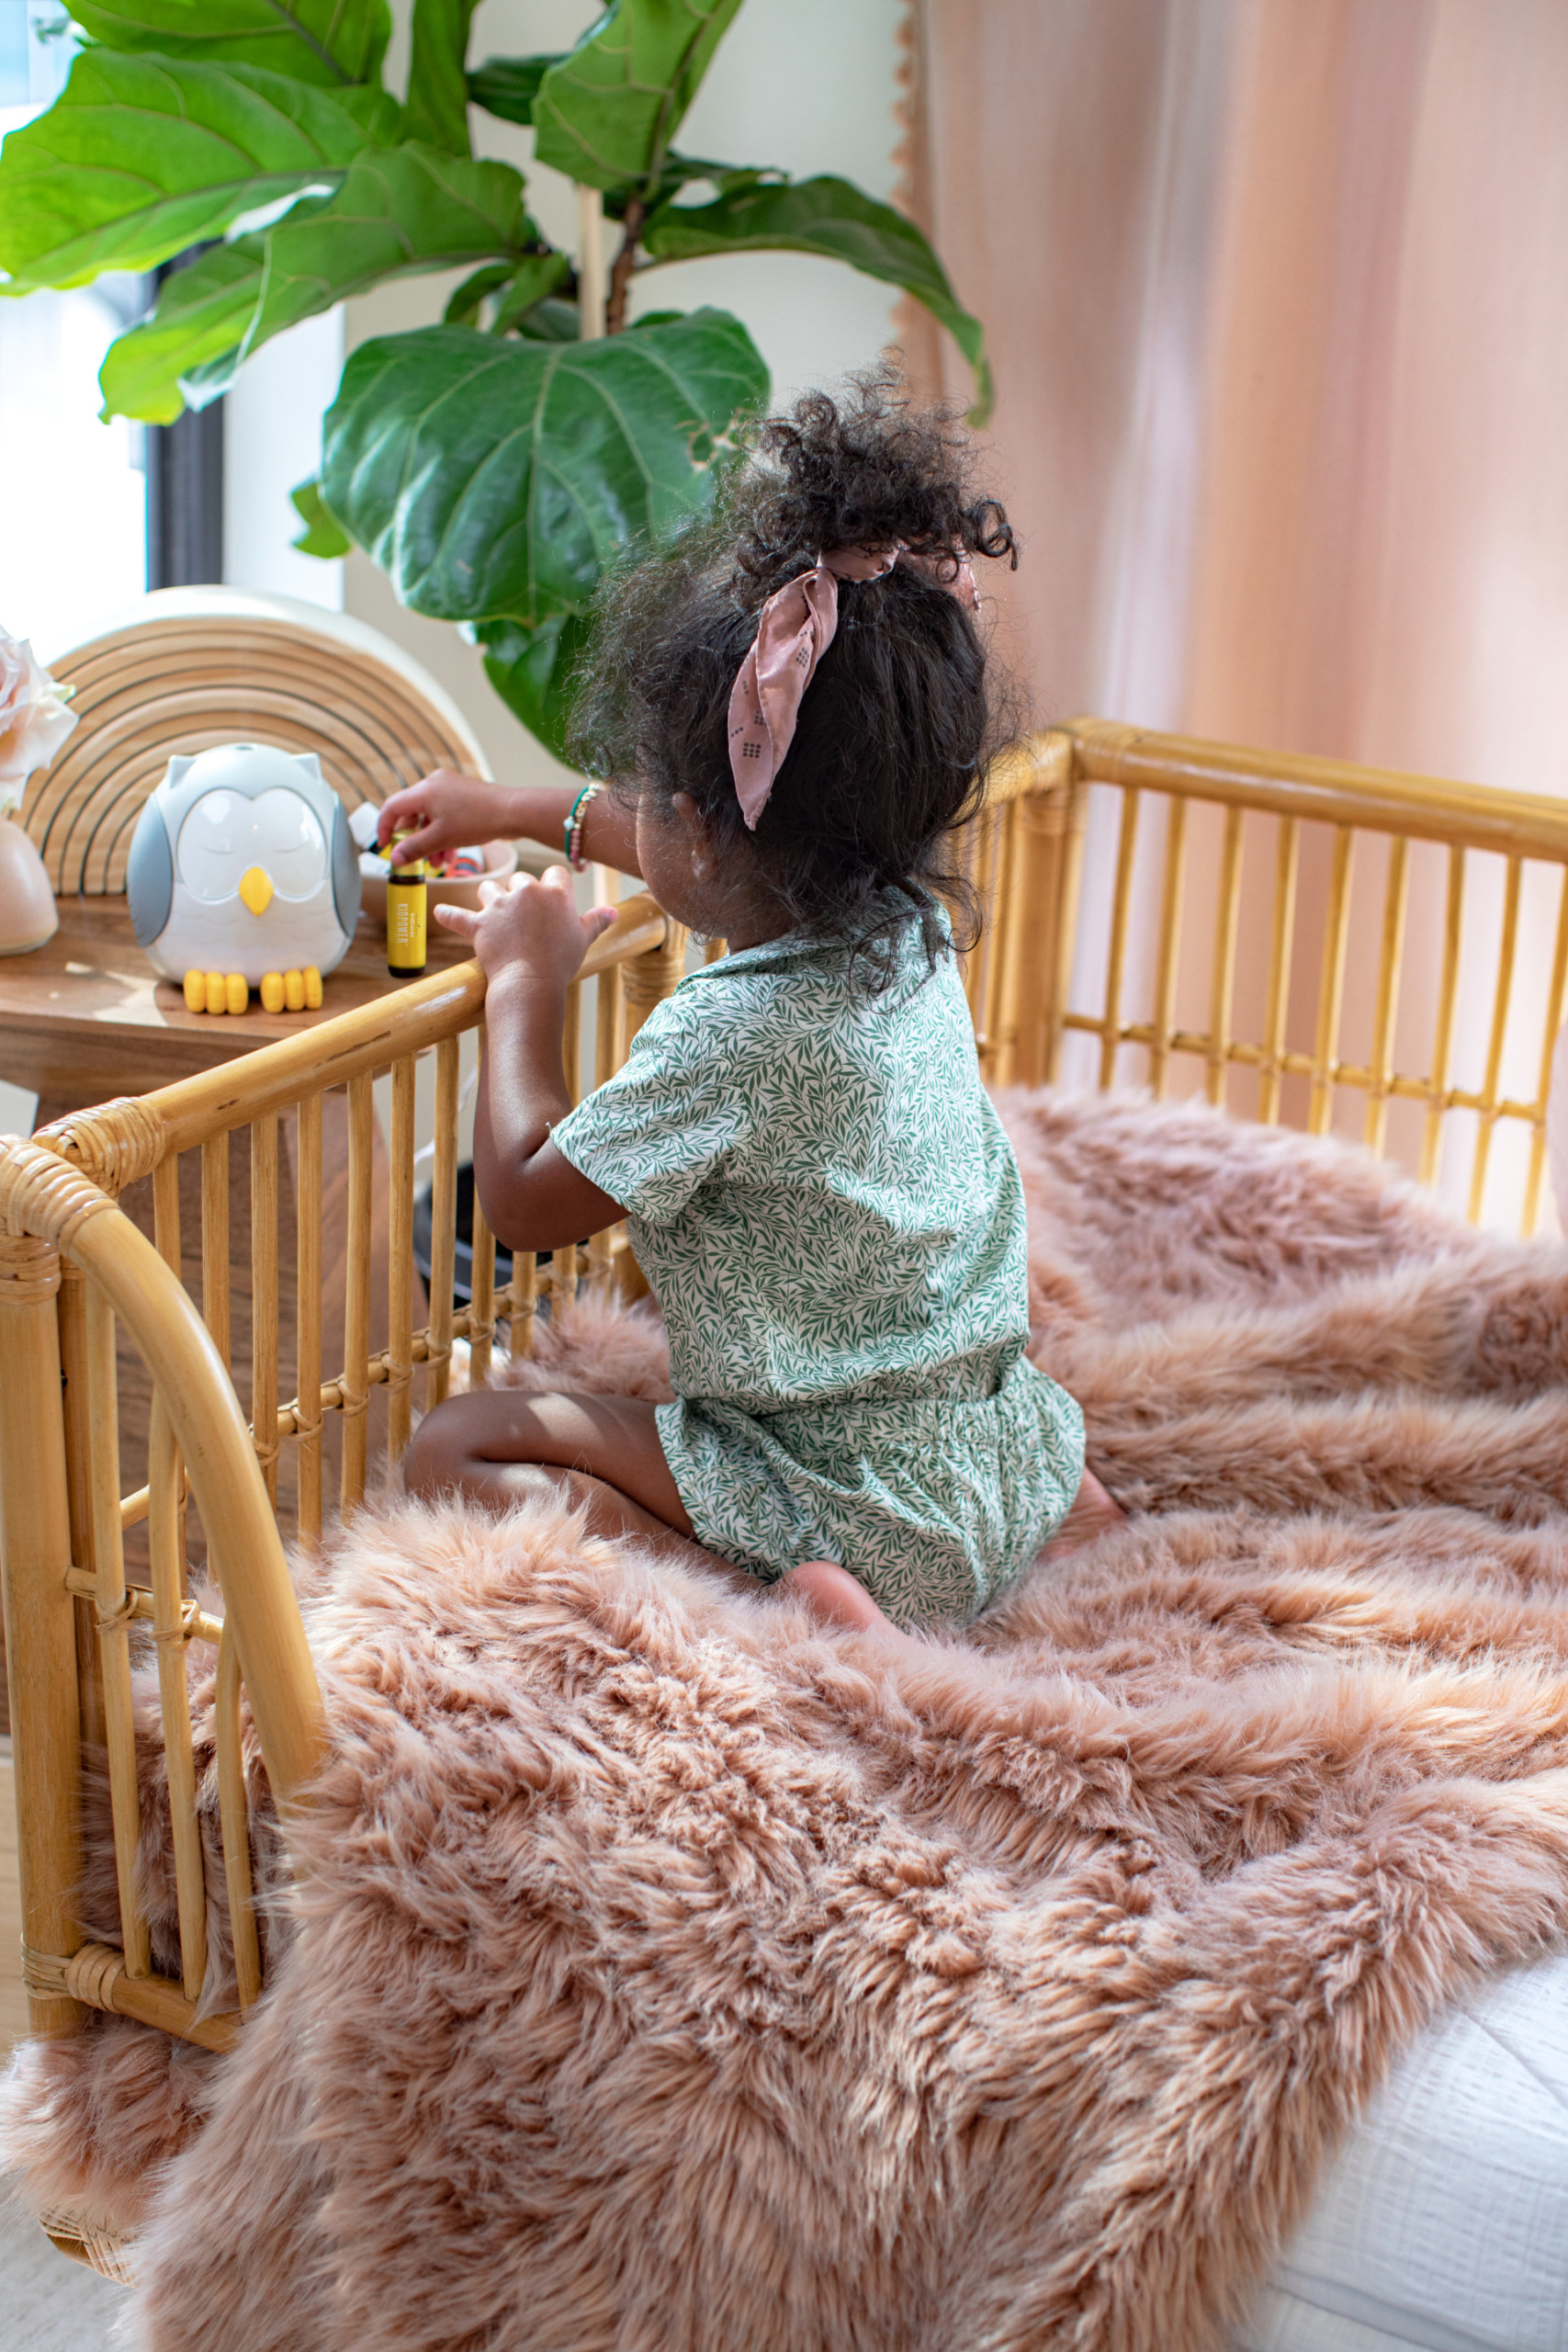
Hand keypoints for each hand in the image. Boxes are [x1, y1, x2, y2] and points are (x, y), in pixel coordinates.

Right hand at [377, 769, 512, 865]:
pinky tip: (451, 854)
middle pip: (412, 813)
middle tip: (414, 859)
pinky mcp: (464, 795)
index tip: (384, 847)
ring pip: (431, 817)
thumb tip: (395, 858)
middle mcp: (435, 783)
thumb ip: (414, 848)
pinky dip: (444, 834)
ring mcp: (451, 788)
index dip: (384, 828)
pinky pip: (446, 815)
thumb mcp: (441, 839)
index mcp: (425, 789)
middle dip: (414, 840)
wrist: (514, 812)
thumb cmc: (478, 820)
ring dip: (431, 841)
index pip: (392, 806)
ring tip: (439, 864)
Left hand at [435, 865, 616, 985]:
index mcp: (554, 893)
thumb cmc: (560, 963)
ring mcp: (499, 906)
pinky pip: (457, 916)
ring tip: (491, 913)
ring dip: (489, 898)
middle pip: (520, 878)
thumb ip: (597, 921)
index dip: (552, 886)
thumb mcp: (583, 940)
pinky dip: (447, 915)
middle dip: (519, 893)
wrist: (531, 983)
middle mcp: (526, 892)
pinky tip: (438, 912)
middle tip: (522, 915)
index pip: (554, 874)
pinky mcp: (478, 924)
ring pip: (488, 888)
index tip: (550, 899)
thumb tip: (613, 912)